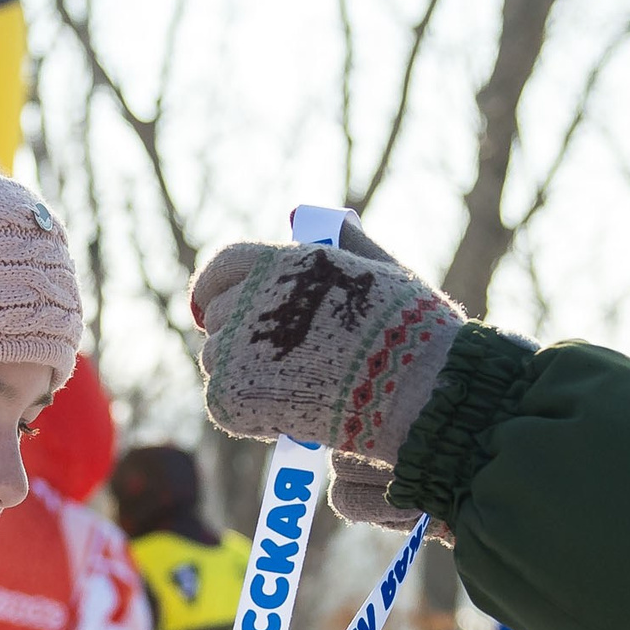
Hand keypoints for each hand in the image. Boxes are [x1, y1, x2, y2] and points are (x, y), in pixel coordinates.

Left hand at [188, 220, 465, 470]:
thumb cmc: (407, 330)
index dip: (219, 289)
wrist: (413, 388)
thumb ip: (336, 243)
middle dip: (237, 336)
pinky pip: (223, 402)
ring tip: (287, 389)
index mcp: (277, 263)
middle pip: (216, 316)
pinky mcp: (230, 394)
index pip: (222, 267)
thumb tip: (301, 215)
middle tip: (272, 361)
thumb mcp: (375, 269)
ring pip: (216, 361)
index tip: (221, 308)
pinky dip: (249, 413)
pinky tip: (287, 414)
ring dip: (241, 375)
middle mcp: (247, 299)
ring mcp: (234, 348)